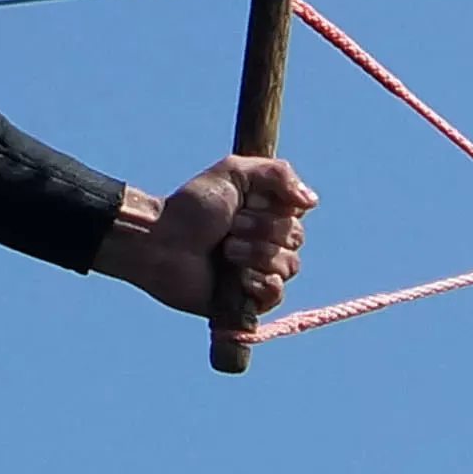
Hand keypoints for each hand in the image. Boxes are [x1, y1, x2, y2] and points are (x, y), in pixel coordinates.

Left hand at [93, 156, 316, 317]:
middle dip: (258, 229)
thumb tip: (311, 201)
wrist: (161, 242)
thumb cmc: (190, 207)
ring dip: (252, 253)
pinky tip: (237, 277)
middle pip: (295, 238)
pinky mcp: (250, 300)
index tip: (245, 201)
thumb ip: (276, 173)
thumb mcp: (232, 172)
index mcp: (267, 214)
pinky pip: (276, 294)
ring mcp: (260, 272)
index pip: (298, 213)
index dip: (273, 207)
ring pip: (288, 265)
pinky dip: (258, 283)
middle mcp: (268, 243)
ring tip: (224, 250)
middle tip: (227, 227)